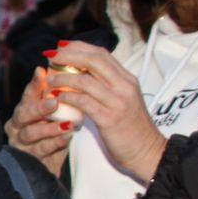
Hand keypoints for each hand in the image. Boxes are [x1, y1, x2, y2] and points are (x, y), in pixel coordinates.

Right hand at [5, 66, 72, 175]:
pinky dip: (55, 143)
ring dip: (49, 128)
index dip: (34, 83)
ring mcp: (20, 144)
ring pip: (30, 133)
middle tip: (54, 102)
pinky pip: (40, 150)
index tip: (41, 71)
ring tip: (67, 125)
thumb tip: (70, 74)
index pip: (27, 95)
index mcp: (23, 112)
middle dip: (38, 108)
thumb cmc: (53, 136)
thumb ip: (57, 98)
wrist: (50, 168)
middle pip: (23, 114)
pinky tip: (67, 137)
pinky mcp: (28, 160)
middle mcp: (17, 127)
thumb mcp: (55, 117)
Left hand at [44, 42, 166, 181]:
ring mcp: (118, 101)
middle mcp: (124, 86)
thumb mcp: (122, 99)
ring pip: (86, 81)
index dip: (79, 47)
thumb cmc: (130, 127)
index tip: (60, 47)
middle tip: (50, 57)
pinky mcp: (110, 118)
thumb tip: (82, 72)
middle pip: (94, 60)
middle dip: (68, 55)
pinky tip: (57, 97)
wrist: (147, 151)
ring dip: (63, 78)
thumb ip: (107, 85)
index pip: (101, 54)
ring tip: (50, 80)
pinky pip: (83, 102)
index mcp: (127, 79)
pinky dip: (67, 97)